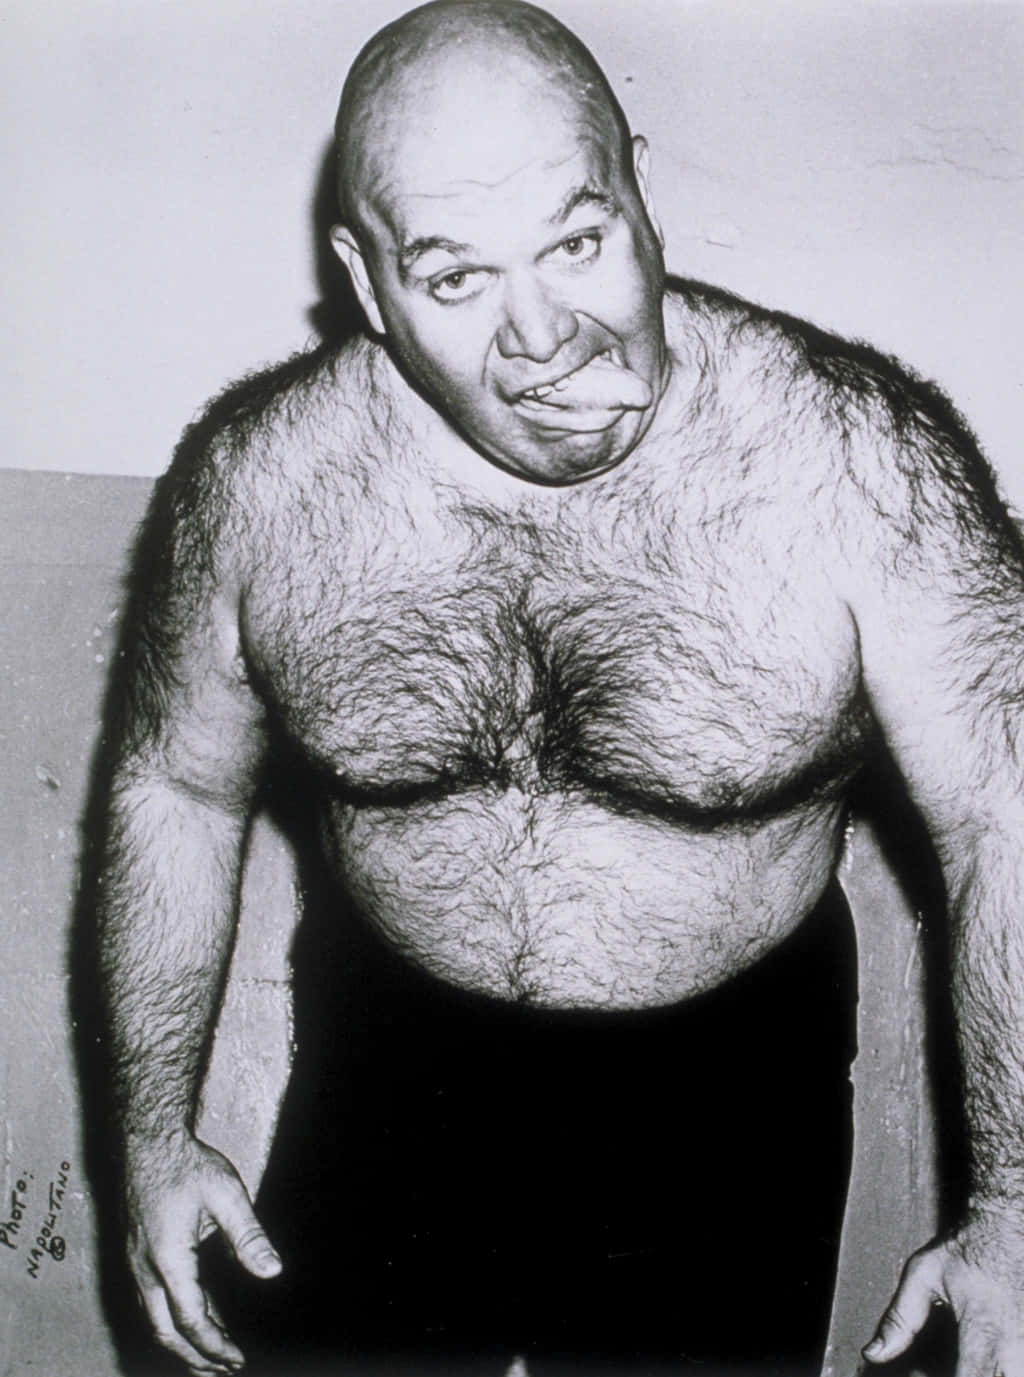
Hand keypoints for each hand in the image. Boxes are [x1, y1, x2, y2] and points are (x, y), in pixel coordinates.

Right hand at [122, 1132, 281, 1374]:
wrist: (147, 1140)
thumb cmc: (186, 1164)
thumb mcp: (226, 1194)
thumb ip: (248, 1236)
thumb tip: (273, 1271)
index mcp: (168, 1260)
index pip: (191, 1320)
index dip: (215, 1346)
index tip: (237, 1361)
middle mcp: (145, 1270)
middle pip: (166, 1332)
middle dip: (195, 1358)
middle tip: (224, 1372)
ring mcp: (137, 1263)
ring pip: (156, 1319)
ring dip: (183, 1342)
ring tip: (212, 1359)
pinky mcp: (138, 1255)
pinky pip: (153, 1300)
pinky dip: (176, 1318)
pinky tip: (202, 1315)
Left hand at [863, 1210, 1023, 1376]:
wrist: (1010, 1225)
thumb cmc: (969, 1247)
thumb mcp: (924, 1275)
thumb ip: (900, 1320)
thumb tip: (874, 1354)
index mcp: (984, 1332)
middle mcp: (1017, 1348)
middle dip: (966, 1375)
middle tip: (948, 1362)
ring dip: (982, 1371)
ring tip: (963, 1355)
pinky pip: (1017, 1368)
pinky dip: (996, 1366)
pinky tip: (981, 1356)